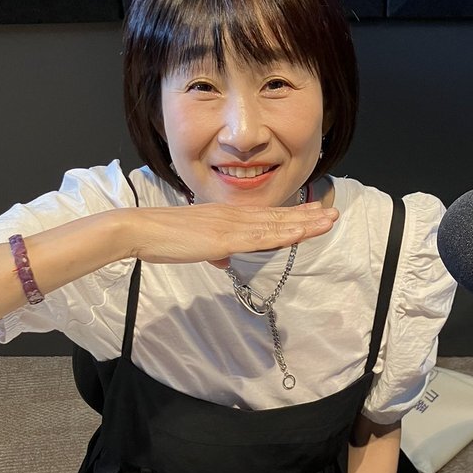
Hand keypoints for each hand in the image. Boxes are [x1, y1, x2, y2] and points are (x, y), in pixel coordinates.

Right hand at [122, 201, 338, 266]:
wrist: (141, 230)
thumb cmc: (162, 238)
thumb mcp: (195, 246)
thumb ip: (214, 251)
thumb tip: (225, 259)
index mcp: (226, 217)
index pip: (265, 216)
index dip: (291, 215)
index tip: (312, 212)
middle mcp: (233, 216)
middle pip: (277, 217)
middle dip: (306, 216)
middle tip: (331, 213)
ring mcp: (231, 225)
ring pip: (275, 225)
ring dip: (304, 223)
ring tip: (328, 220)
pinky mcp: (226, 237)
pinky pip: (262, 237)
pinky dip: (285, 234)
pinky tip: (302, 233)